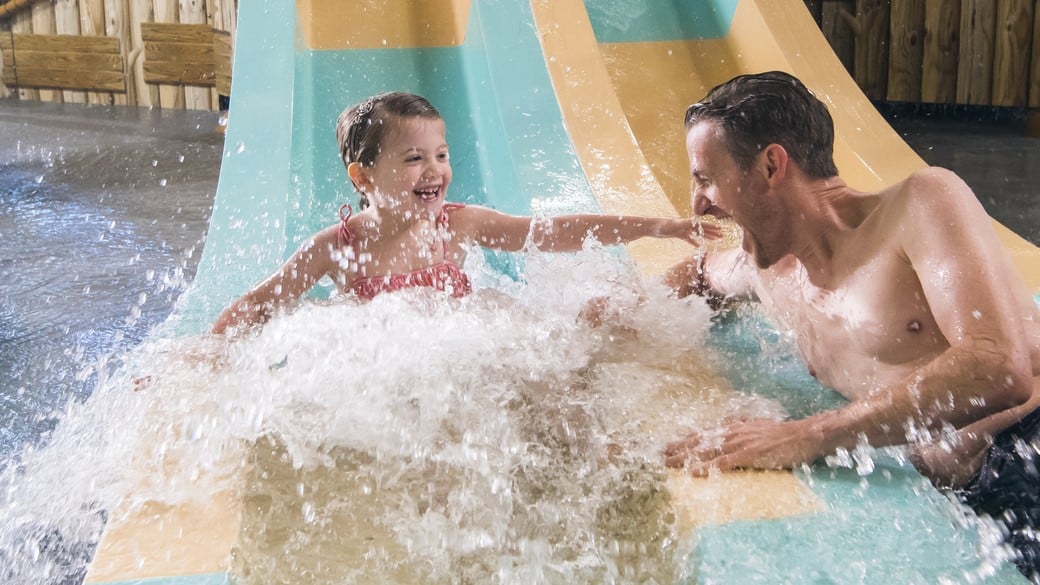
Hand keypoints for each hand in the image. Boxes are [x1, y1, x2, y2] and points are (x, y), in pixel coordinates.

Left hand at [659, 217, 723, 245]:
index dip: (712, 227)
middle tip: (722, 236)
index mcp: (688, 222)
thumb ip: (686, 223)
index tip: (721, 229)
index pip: (703, 224)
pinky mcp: (677, 234)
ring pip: (697, 233)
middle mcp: (686, 225)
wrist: (651, 227)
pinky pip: (688, 239)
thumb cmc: (662, 225)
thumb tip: (696, 222)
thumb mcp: (675, 224)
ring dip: (706, 236)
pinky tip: (698, 246)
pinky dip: (694, 242)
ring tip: (715, 240)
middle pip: (702, 229)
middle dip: (712, 232)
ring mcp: (682, 229)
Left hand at [662, 418, 822, 474]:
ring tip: (668, 463)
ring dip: (685, 457)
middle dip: (677, 448)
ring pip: (706, 450)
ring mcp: (739, 443)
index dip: (684, 439)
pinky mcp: (749, 454)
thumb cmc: (781, 433)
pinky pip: (724, 462)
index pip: (703, 433)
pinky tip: (693, 471)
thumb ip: (739, 424)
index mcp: (733, 427)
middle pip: (698, 440)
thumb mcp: (756, 425)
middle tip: (658, 455)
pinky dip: (707, 467)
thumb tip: (725, 421)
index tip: (667, 444)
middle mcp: (732, 432)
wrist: (802, 434)